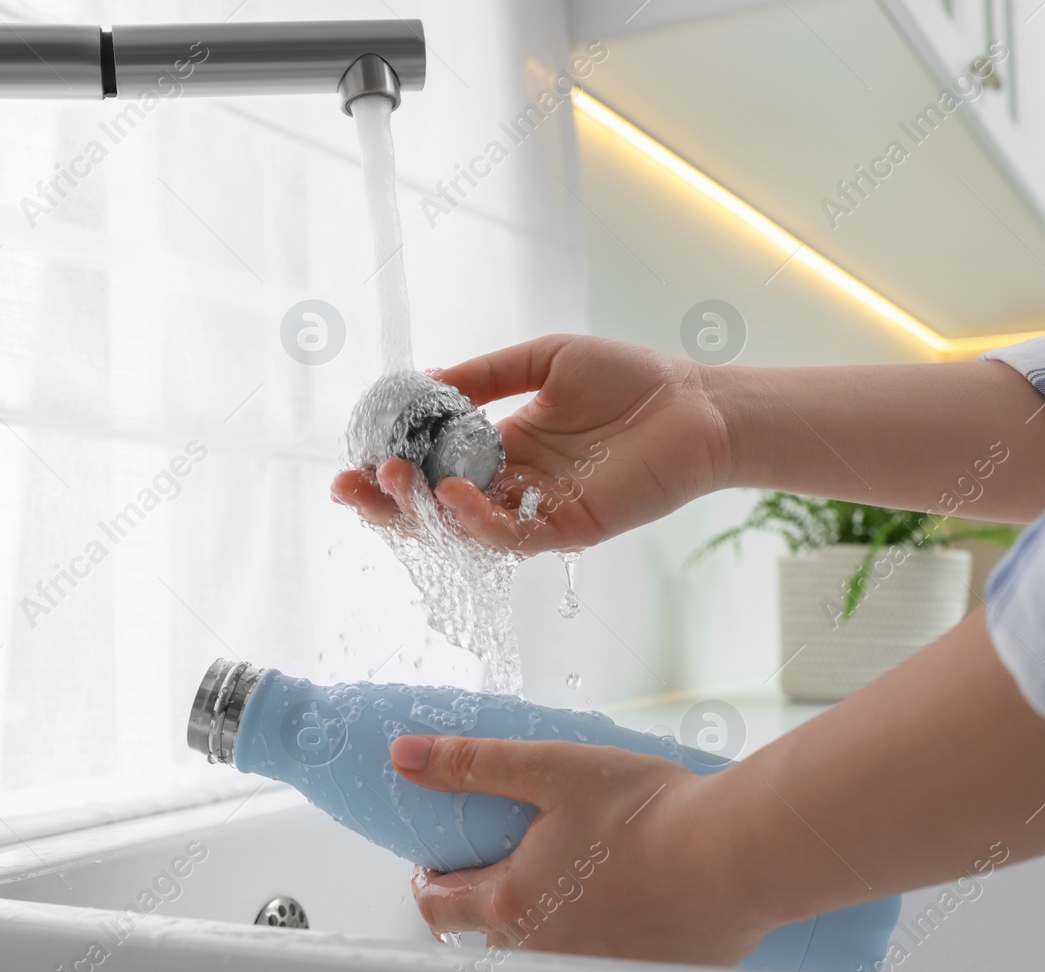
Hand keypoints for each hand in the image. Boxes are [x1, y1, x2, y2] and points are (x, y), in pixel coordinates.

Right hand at [331, 335, 729, 552]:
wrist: (696, 404)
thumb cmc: (629, 379)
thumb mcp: (544, 360)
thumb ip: (486, 375)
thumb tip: (425, 381)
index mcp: (503, 445)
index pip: (435, 464)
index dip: (393, 464)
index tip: (354, 453)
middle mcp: (514, 484)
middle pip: (436, 506)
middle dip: (388, 500)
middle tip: (348, 485)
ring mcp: (538, 510)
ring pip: (465, 529)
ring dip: (424, 511)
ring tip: (395, 480)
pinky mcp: (569, 530)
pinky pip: (512, 537)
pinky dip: (478, 521)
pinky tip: (452, 493)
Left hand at [387, 734, 771, 965]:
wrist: (735, 857)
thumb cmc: (649, 814)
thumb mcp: (551, 770)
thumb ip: (475, 763)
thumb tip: (407, 755)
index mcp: (513, 902)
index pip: (437, 904)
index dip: (426, 879)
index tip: (435, 861)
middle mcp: (545, 949)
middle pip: (486, 932)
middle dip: (481, 899)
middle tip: (501, 860)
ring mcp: (594, 969)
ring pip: (543, 949)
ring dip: (540, 917)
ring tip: (566, 871)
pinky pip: (601, 959)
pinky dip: (599, 932)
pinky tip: (624, 894)